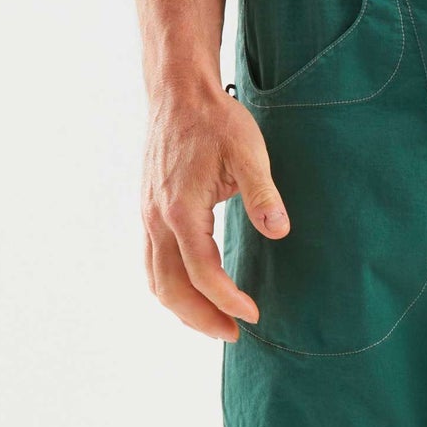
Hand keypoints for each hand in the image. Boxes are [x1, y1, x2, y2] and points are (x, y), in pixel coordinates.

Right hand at [141, 84, 289, 338]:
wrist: (178, 92)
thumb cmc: (216, 121)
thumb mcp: (248, 151)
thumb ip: (262, 193)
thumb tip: (278, 230)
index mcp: (181, 210)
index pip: (202, 273)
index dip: (227, 299)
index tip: (253, 314)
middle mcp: (157, 218)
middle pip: (171, 288)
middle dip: (202, 318)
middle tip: (234, 335)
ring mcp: (148, 217)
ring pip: (155, 280)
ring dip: (183, 309)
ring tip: (216, 324)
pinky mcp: (149, 213)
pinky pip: (151, 263)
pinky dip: (170, 288)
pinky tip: (194, 294)